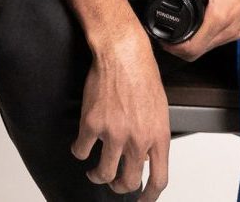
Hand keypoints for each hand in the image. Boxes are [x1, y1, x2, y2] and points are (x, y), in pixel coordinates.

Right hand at [70, 30, 170, 200]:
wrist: (123, 52)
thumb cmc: (142, 72)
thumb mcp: (159, 107)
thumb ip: (153, 134)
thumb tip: (147, 156)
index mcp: (158, 134)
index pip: (159, 179)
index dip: (149, 196)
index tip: (143, 200)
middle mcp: (137, 138)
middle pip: (128, 182)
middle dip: (119, 187)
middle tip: (114, 181)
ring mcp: (114, 133)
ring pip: (103, 174)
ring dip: (98, 175)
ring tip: (96, 169)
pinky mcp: (92, 124)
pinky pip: (81, 151)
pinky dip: (79, 150)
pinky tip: (82, 143)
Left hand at [143, 0, 239, 61]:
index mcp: (220, 16)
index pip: (191, 48)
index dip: (172, 47)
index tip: (161, 38)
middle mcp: (230, 28)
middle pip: (199, 52)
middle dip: (179, 46)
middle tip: (166, 34)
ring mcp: (238, 29)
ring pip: (210, 47)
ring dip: (194, 42)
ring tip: (180, 27)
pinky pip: (220, 39)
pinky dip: (207, 35)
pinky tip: (200, 21)